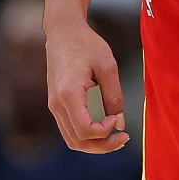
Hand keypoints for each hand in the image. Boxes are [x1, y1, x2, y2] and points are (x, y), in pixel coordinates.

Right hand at [44, 16, 128, 152]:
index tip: (117, 118)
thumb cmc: (87, 45)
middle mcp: (56, 105)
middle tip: (124, 138)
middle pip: (77, 142)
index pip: (85, 131)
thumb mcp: (107, 66)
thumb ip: (114, 96)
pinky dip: (87, 135)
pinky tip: (104, 128)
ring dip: (95, 144)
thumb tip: (119, 123)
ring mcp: (54, 106)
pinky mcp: (56, 105)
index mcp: (68, 95)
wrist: (63, 33)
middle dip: (103, 146)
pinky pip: (70, 130)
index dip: (105, 132)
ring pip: (72, 140)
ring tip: (117, 137)